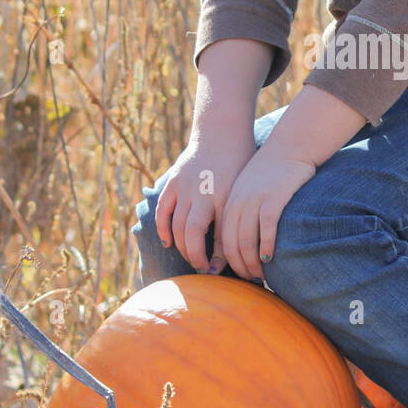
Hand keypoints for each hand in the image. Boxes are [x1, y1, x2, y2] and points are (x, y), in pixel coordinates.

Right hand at [154, 133, 257, 272]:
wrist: (222, 135)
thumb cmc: (240, 169)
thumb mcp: (243, 194)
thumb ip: (236, 222)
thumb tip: (229, 257)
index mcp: (226, 197)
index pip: (222, 237)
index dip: (219, 260)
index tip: (217, 272)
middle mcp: (205, 193)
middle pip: (194, 234)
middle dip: (196, 257)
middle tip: (201, 269)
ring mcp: (186, 187)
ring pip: (177, 226)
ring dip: (182, 247)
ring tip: (191, 258)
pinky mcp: (173, 182)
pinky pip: (163, 211)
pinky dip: (163, 229)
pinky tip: (169, 243)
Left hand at [219, 149, 316, 280]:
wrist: (290, 147)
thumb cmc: (271, 173)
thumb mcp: (248, 190)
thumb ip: (241, 211)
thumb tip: (242, 242)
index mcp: (229, 202)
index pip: (221, 239)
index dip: (226, 261)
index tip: (235, 275)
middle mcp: (238, 202)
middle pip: (231, 244)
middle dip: (239, 267)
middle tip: (249, 280)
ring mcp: (255, 200)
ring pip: (247, 240)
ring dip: (252, 263)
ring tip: (259, 275)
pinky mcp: (274, 198)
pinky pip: (266, 229)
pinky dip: (266, 247)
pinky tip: (270, 258)